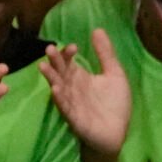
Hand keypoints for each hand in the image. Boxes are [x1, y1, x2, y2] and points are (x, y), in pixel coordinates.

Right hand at [41, 29, 132, 157]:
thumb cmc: (115, 104)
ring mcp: (71, 102)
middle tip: (50, 49)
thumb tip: (97, 29)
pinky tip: (54, 90)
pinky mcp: (73, 118)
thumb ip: (106, 53)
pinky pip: (64, 107)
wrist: (118, 132)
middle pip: (60, 71)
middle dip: (54, 61)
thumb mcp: (114, 74)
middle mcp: (72, 88)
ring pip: (57, 87)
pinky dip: (59, 98)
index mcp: (80, 77)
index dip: (68, 53)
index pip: (68, 61)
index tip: (74, 46)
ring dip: (50, 77)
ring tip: (43, 66)